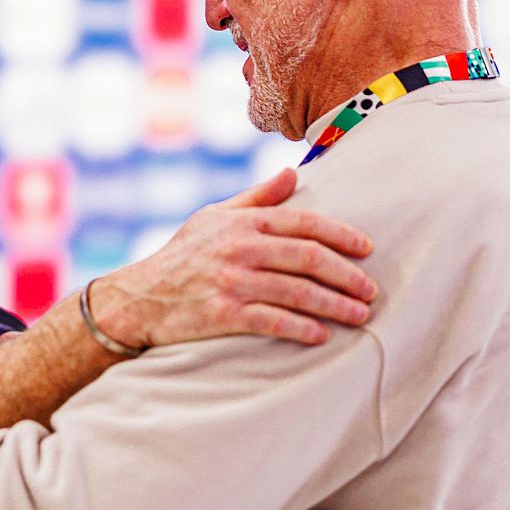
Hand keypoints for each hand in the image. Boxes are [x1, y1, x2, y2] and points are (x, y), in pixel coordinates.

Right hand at [98, 168, 375, 346]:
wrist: (138, 297)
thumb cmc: (182, 255)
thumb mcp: (214, 217)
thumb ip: (257, 198)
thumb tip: (292, 174)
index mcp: (243, 222)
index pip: (304, 223)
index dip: (341, 235)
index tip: (367, 249)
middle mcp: (240, 248)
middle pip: (308, 258)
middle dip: (347, 274)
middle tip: (371, 290)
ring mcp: (231, 282)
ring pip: (297, 292)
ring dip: (335, 305)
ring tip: (360, 315)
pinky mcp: (223, 314)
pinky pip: (273, 322)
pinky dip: (302, 328)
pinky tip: (322, 335)